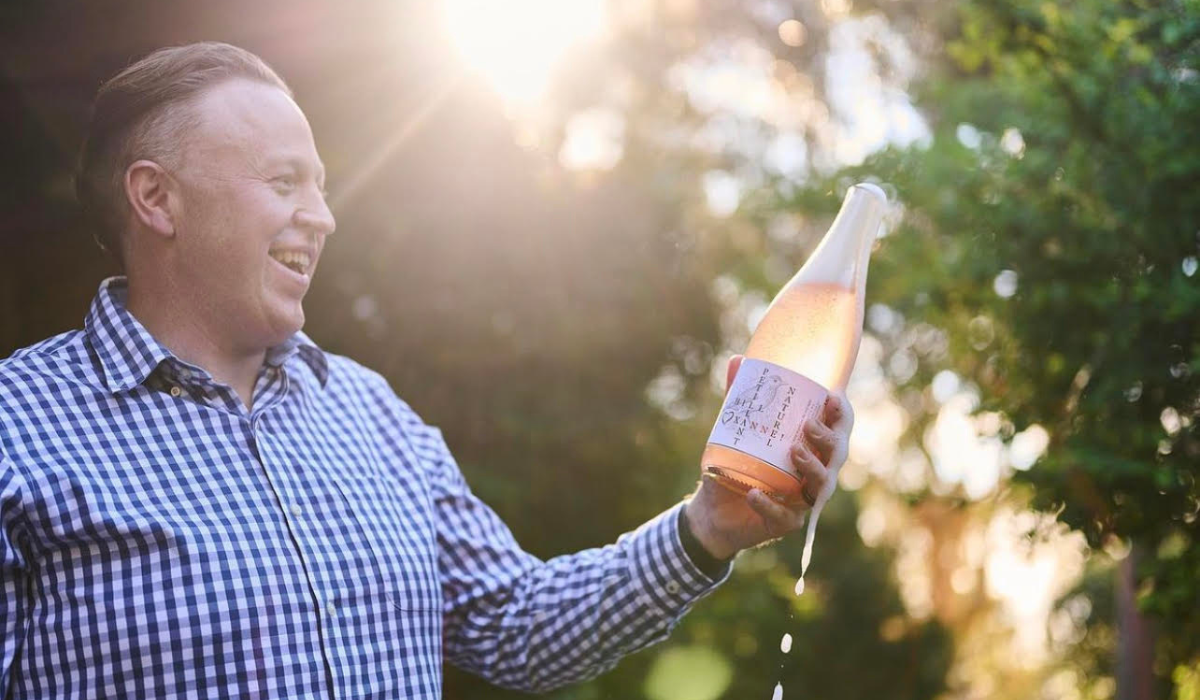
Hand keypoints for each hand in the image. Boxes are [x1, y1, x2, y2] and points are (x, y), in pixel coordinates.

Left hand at [683, 355, 854, 559]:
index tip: (831, 396)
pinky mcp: (785, 522)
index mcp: (809, 447)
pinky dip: (770, 505)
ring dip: (812, 467)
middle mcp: (813, 472)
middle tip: (808, 425)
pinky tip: (755, 494)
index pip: (837, 428)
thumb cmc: (732, 466)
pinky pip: (784, 516)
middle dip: (828, 438)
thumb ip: (739, 398)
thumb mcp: (733, 430)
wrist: (711, 511)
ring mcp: (802, 499)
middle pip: (837, 455)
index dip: (841, 413)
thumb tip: (738, 360)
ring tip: (794, 452)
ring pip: (822, 486)